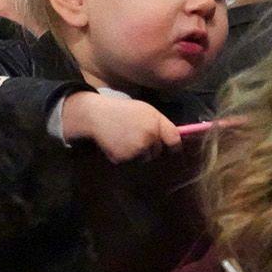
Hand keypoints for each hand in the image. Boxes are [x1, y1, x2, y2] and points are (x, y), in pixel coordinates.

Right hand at [59, 92, 179, 162]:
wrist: (96, 115)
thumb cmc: (123, 110)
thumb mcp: (145, 110)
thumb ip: (161, 124)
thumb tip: (176, 139)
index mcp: (155, 124)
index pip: (174, 141)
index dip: (173, 146)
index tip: (172, 148)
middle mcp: (148, 138)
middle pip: (157, 151)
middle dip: (150, 146)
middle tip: (136, 135)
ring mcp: (136, 150)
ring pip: (144, 158)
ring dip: (138, 153)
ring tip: (125, 139)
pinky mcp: (124, 158)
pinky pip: (130, 161)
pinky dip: (125, 155)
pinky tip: (117, 143)